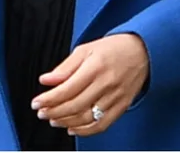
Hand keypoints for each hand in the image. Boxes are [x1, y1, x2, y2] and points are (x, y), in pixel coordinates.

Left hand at [31, 33, 149, 136]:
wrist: (143, 51)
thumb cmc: (113, 48)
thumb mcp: (86, 49)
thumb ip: (65, 67)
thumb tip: (46, 80)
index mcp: (95, 66)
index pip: (67, 89)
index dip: (49, 99)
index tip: (36, 102)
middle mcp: (106, 83)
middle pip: (75, 105)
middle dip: (54, 112)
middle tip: (42, 112)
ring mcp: (115, 97)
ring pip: (86, 118)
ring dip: (66, 122)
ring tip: (53, 119)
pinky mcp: (122, 106)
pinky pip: (101, 125)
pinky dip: (85, 131)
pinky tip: (72, 128)